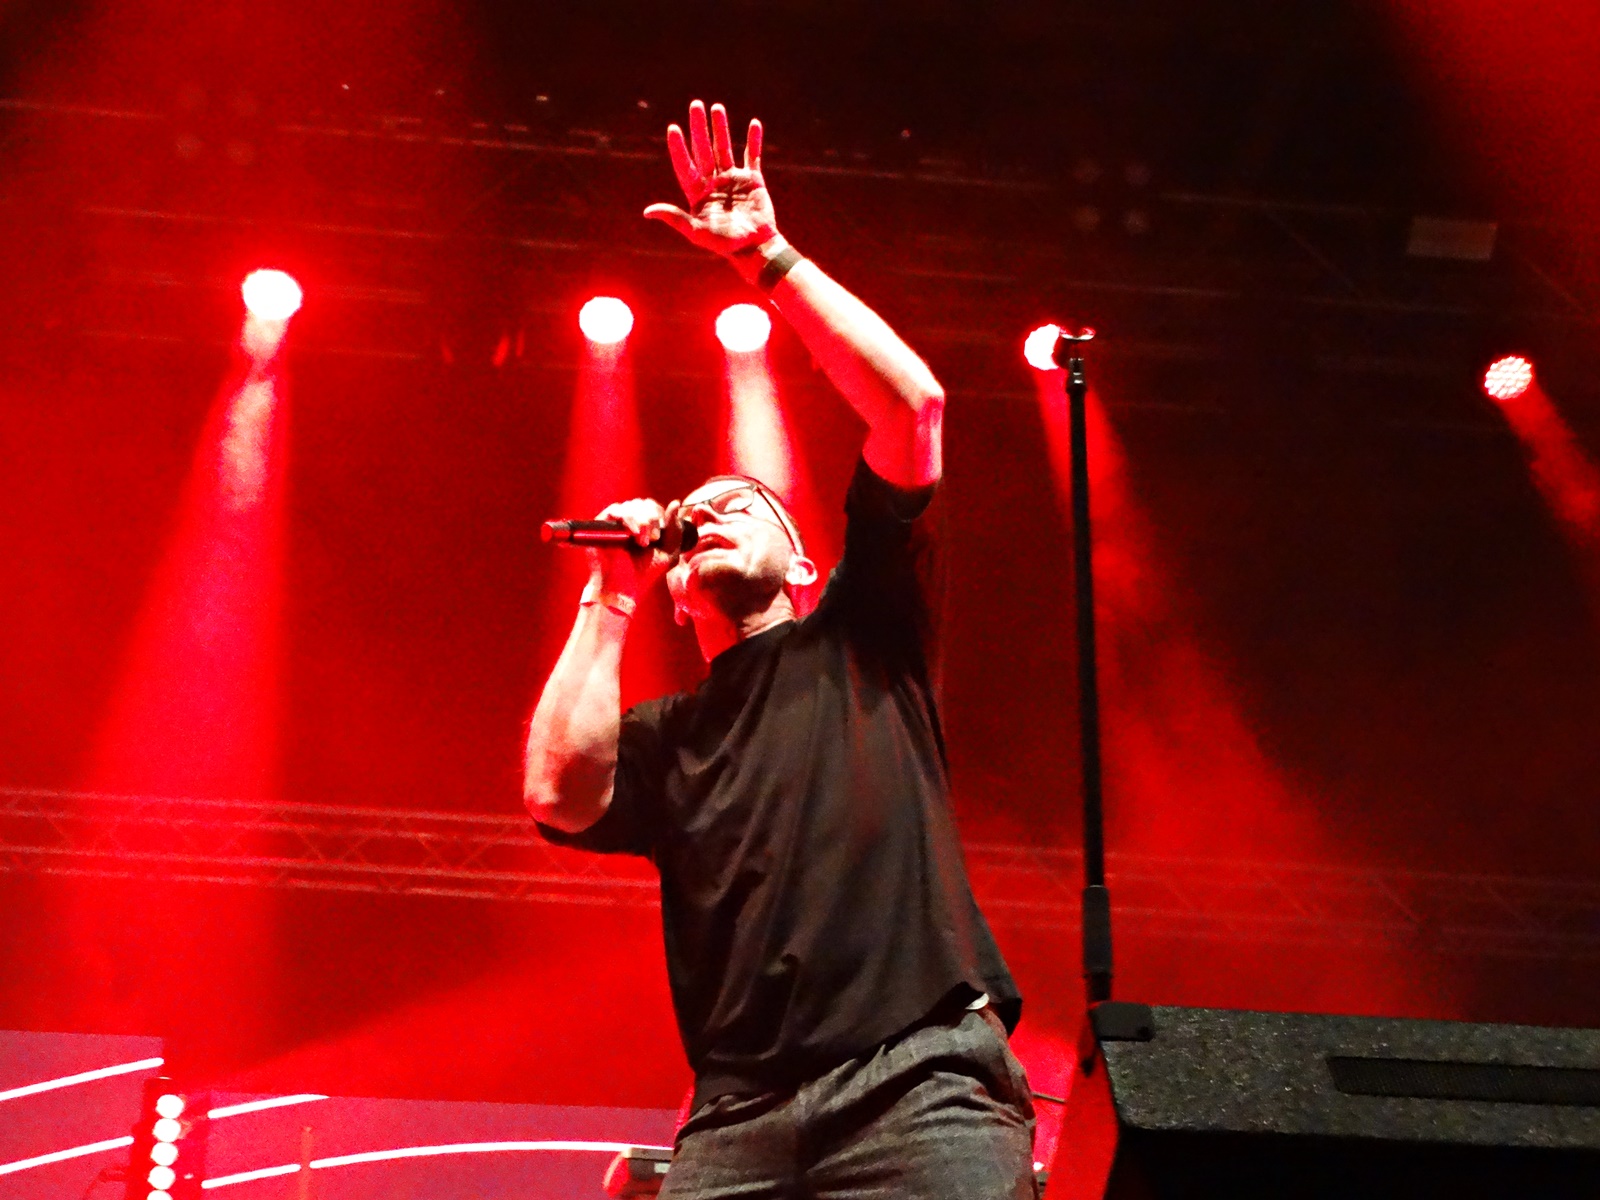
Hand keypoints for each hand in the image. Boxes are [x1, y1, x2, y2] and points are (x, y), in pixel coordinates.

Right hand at [587, 497, 682, 600]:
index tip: (660, 536)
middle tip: (653, 539)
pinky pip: (615, 510)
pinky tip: (632, 535)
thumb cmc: (645, 574)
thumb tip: (675, 503)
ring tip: (642, 542)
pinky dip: (627, 519)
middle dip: (651, 518)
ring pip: (630, 505)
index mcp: (644, 526)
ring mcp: (615, 523)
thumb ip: (675, 529)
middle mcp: (629, 522)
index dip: (659, 515)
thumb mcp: (669, 552)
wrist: (624, 589)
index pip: (652, 506)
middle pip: (642, 503)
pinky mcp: (601, 525)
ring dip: (641, 521)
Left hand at [643, 101, 778, 259]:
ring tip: (717, 107)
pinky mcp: (752, 180)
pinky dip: (754, 141)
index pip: (685, 165)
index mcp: (698, 193)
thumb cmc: (723, 244)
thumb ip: (675, 217)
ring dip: (721, 128)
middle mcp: (713, 182)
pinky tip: (754, 124)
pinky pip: (752, 156)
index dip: (679, 148)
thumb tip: (647, 211)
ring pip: (725, 148)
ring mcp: (733, 179)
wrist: (754, 248)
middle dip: (699, 127)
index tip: (673, 129)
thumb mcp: (695, 232)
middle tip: (695, 105)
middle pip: (704, 149)